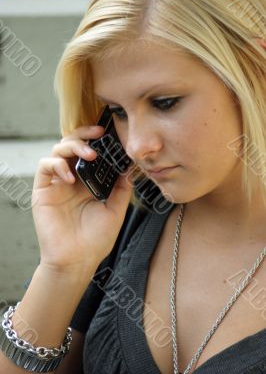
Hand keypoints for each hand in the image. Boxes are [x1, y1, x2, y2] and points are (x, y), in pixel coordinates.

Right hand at [31, 125, 133, 271]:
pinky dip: (57, 165)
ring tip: (90, 155)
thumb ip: (121, 187)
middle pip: (73, 144)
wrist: (78, 261)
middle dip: (85, 134)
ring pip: (58, 150)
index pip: (90, 151)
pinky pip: (45, 166)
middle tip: (99, 134)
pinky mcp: (43, 190)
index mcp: (89, 181)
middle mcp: (72, 178)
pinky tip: (71, 178)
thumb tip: (129, 166)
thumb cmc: (96, 238)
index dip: (97, 140)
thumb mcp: (116, 209)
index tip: (110, 133)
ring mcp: (57, 183)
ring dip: (74, 146)